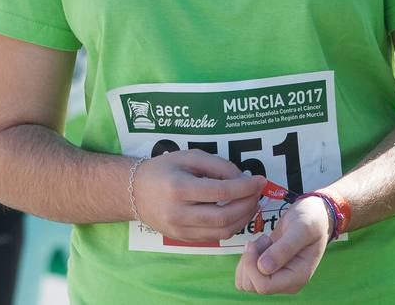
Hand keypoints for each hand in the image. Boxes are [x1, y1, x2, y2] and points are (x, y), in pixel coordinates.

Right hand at [133, 149, 266, 242]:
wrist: (134, 192)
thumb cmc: (163, 169)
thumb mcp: (188, 156)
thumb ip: (217, 165)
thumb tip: (242, 178)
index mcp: (179, 188)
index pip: (222, 192)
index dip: (245, 187)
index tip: (260, 180)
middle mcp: (179, 213)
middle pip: (224, 217)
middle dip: (248, 205)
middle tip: (258, 192)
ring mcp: (180, 230)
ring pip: (222, 232)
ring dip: (244, 218)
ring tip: (251, 202)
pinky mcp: (183, 239)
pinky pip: (214, 236)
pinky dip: (231, 226)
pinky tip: (237, 213)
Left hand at [235, 194, 329, 294]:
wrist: (313, 215)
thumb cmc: (311, 220)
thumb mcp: (301, 229)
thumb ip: (284, 248)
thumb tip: (263, 268)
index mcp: (298, 277)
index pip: (264, 286)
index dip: (252, 266)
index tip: (256, 241)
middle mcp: (287, 283)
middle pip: (252, 285)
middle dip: (250, 261)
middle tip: (263, 239)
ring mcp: (278, 278)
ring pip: (247, 282)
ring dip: (248, 259)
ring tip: (264, 241)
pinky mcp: (270, 272)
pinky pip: (247, 275)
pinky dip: (247, 259)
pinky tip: (261, 245)